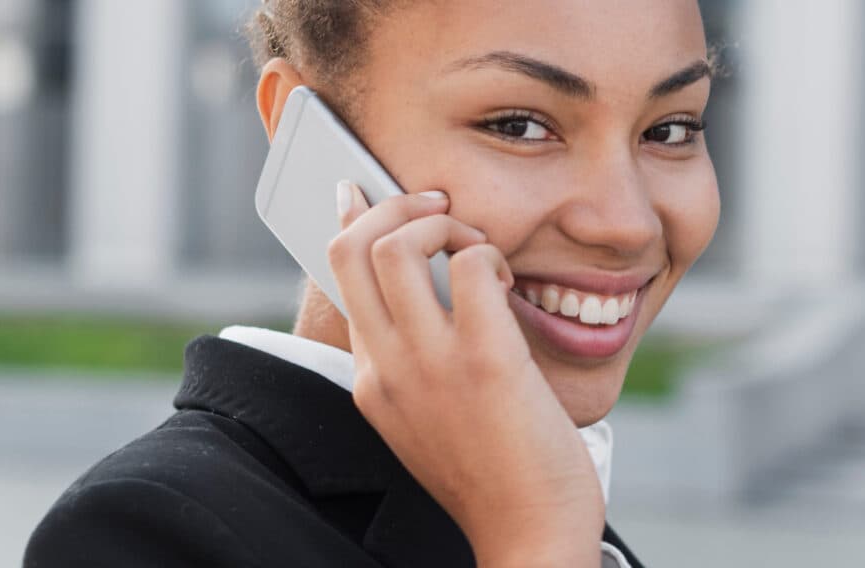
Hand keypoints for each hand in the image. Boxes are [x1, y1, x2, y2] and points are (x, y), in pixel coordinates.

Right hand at [328, 181, 603, 565]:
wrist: (528, 536)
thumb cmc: (498, 480)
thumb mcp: (432, 423)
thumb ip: (420, 368)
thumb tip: (438, 303)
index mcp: (369, 383)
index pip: (336, 279)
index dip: (355, 223)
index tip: (368, 193)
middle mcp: (387, 368)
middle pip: (350, 247)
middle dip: (392, 203)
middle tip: (436, 201)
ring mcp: (430, 363)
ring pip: (398, 244)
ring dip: (443, 220)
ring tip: (477, 243)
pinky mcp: (485, 360)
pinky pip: (474, 264)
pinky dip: (492, 252)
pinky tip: (511, 281)